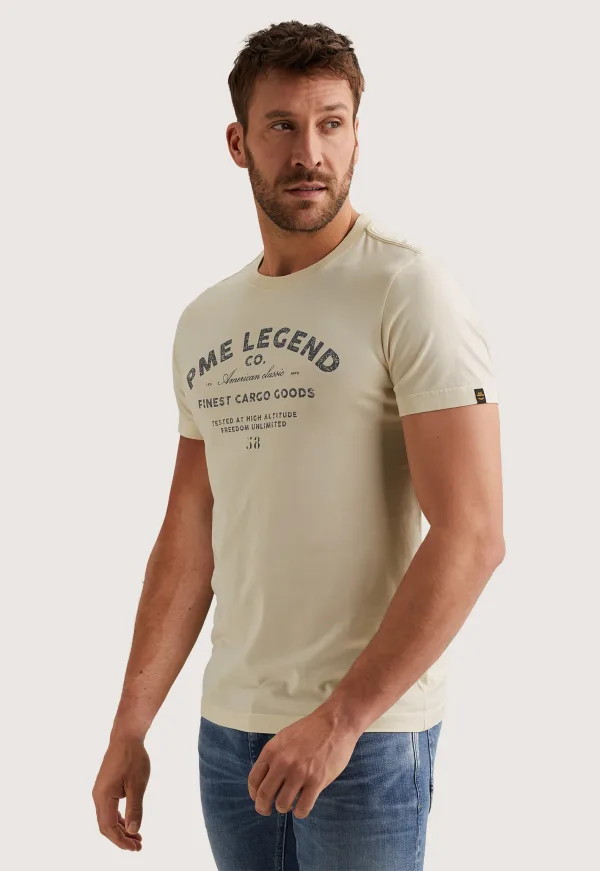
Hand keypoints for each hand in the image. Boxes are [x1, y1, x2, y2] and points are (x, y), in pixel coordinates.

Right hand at [92, 733, 150, 850]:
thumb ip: (135, 808)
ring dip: (121, 829)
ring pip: (108, 818)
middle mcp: (98, 796)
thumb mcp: (137, 784)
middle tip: (138, 846)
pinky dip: (120, 818)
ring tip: (137, 838)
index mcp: (103, 796)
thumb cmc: (133, 758)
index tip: (136, 847)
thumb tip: (134, 831)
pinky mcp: (105, 787)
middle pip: (106, 826)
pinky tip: (130, 823)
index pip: (109, 827)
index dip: (121, 840)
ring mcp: (100, 791)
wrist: (126, 737)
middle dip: (121, 838)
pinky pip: (109, 809)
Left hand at [247, 706, 360, 818]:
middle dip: (263, 807)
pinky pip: (302, 808)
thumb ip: (273, 757)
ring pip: (282, 805)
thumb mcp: (283, 738)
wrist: (334, 723)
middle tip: (268, 809)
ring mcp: (299, 774)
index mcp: (272, 751)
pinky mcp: (316, 782)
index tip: (258, 797)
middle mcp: (282, 764)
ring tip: (289, 803)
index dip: (254, 793)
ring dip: (284, 807)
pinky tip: (302, 805)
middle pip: (264, 796)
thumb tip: (266, 778)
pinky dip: (300, 811)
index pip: (254, 780)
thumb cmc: (309, 730)